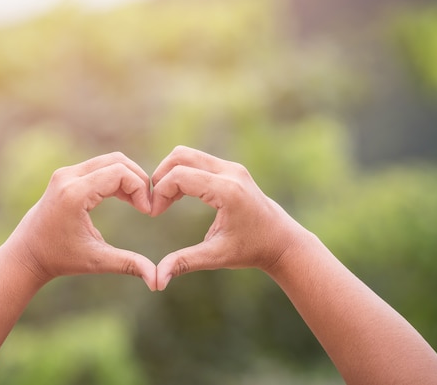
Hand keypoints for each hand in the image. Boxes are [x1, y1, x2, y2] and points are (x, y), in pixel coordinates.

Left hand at [5, 152, 157, 289]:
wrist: (27, 254)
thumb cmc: (60, 259)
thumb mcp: (97, 261)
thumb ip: (129, 264)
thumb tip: (157, 281)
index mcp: (74, 194)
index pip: (120, 173)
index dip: (140, 189)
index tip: (147, 212)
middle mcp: (68, 177)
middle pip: (117, 161)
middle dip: (138, 180)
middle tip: (147, 205)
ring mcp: (65, 173)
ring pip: (109, 160)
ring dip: (129, 178)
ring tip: (138, 203)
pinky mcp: (65, 175)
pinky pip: (99, 166)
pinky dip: (117, 177)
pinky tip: (125, 199)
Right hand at [151, 146, 308, 290]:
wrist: (282, 242)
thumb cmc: (251, 250)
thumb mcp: (216, 257)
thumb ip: (184, 263)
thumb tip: (156, 281)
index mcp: (227, 191)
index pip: (179, 176)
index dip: (160, 193)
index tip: (154, 214)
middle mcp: (230, 172)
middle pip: (181, 156)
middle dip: (161, 177)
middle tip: (155, 203)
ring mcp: (232, 168)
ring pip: (188, 155)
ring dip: (170, 173)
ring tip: (165, 201)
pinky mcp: (231, 169)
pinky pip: (198, 161)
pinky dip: (182, 173)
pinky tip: (179, 197)